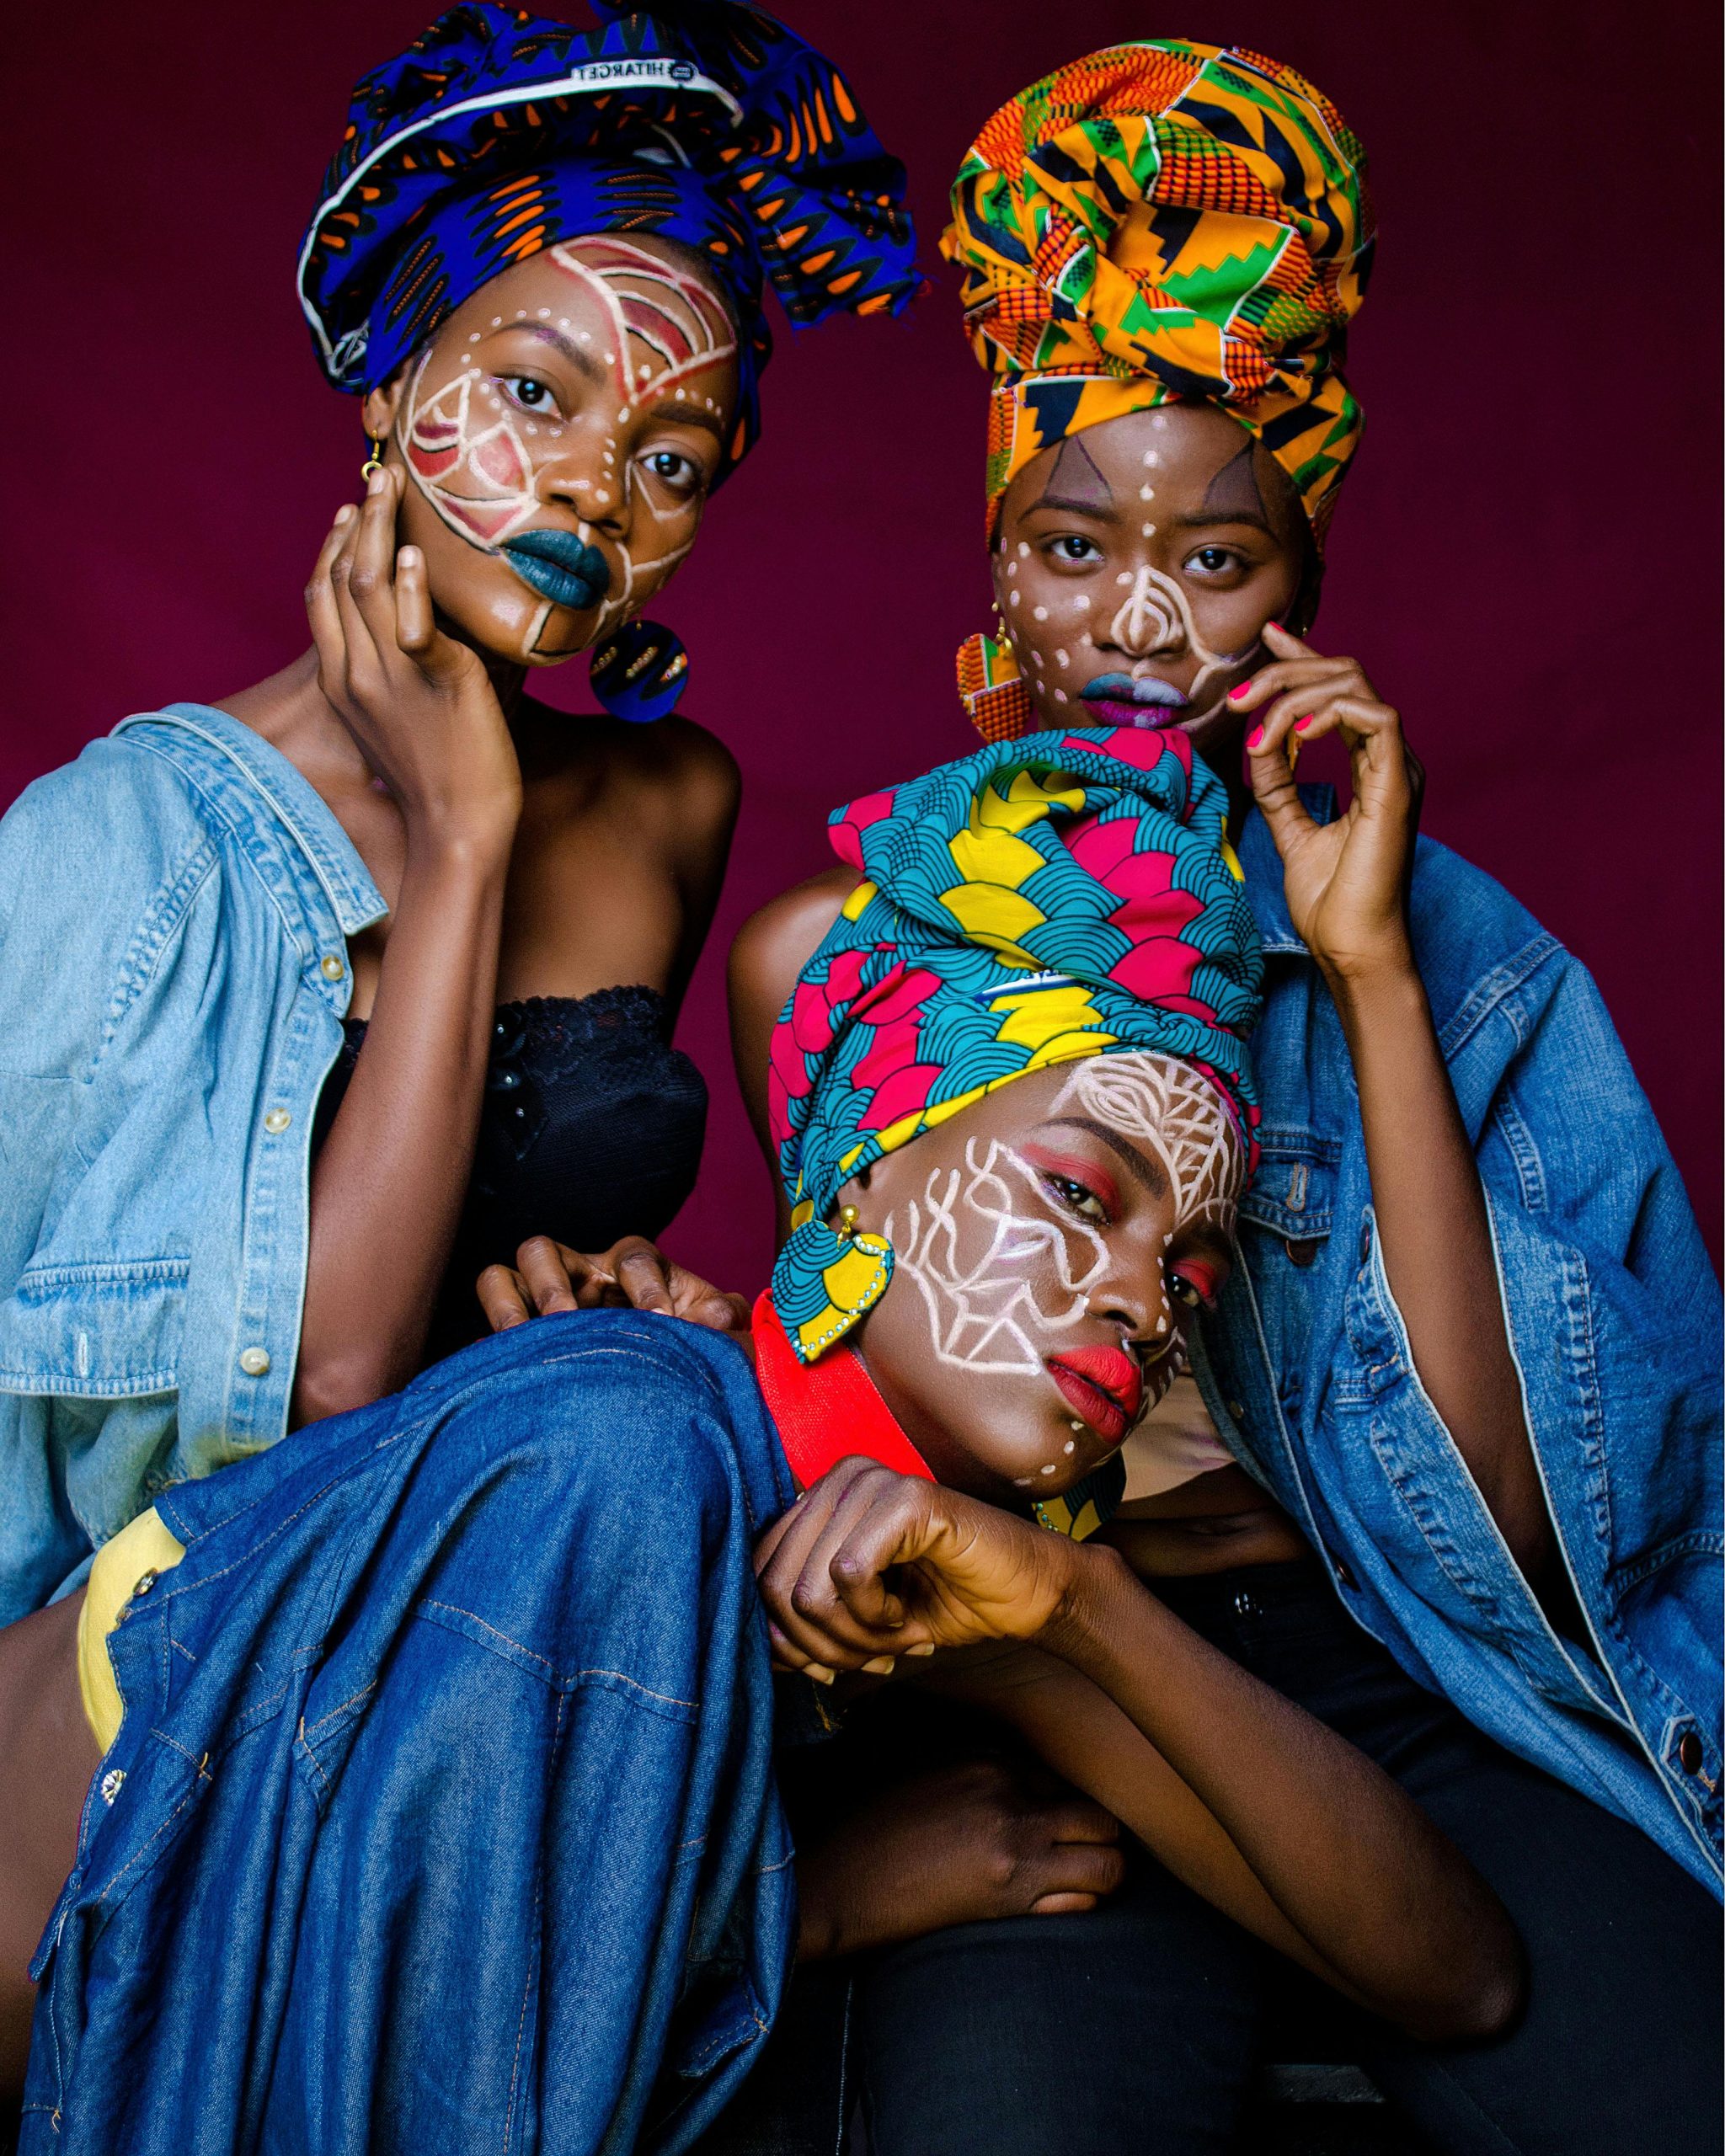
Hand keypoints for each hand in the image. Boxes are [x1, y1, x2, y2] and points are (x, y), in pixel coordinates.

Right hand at [306, 467, 521, 842]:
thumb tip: (414, 635)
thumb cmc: (440, 776)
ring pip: (370, 587)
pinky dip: (412, 588)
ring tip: (395, 489)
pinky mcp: (437, 683)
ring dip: (381, 529)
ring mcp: (393, 677)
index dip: (332, 549)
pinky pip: (414, 627)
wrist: (459, 828)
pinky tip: (416, 556)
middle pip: (342, 579)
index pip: (321, 598)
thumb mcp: (400, 718)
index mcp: (344, 682)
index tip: (349, 512)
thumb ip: (397, 672)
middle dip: (359, 522)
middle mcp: (358, 674)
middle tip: (381, 478)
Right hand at [475, 1234, 750, 1335]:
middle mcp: (583, 1272)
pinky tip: (508, 1360)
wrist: (660, 1373)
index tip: (661, 1325)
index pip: (635, 1259)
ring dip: (513, 1303)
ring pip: (504, 1274)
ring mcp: (546, 1295)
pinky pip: (494, 1304)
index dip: (647, 1289)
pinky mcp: (520, 1325)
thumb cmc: (684, 1338)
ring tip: (528, 1339)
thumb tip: (719, 1318)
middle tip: (571, 1324)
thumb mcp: (709, 1327)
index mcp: (634, 1265)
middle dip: (554, 1287)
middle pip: (546, 1251)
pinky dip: (493, 1329)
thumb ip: (721, 1319)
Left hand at [753, 1458, 1084, 1680]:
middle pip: (776, 1584)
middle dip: (820, 1645)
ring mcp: (874, 1481)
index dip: (787, 1635)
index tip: (832, 1662)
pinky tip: (905, 1614)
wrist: (1030, 1596)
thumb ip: (807, 1626)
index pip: (759, 1570)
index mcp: (824, 1496)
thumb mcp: (860, 1620)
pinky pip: (848, 1573)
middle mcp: (842, 1477)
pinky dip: (874, 1615)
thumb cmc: (947, 1602)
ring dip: (852, 1636)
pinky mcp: (906, 1498)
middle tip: (868, 1655)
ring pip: (808, 1588)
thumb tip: (763, 1651)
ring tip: (892, 1632)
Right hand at [796, 1759, 1123, 1958]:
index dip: (1068, 1804)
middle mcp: (1008, 1796)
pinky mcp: (1008, 1898)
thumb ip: (975, 1769)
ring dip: (1107, 1872)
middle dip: (1103, 1836)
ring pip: (1107, 1860)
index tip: (1066, 1822)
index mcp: (986, 1760)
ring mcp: (1013, 1848)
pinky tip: (1064, 1903)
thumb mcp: (925, 1770)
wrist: (837, 1881)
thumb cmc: (871, 1827)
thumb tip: (1015, 1777)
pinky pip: (1081, 1902)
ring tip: (1091, 1879)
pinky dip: (1083, 1903)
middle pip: (1098, 1814)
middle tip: (1088, 1852)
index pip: (1063, 1778)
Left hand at [1231, 622, 1425, 982]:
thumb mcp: (1288, 827)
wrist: (1350, 947)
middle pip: (1345, 675)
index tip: (1267, 636)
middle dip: (1286, 672)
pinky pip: (1378, 718)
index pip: (1339, 689)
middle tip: (1239, 698)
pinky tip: (1292, 737)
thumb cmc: (1329, 901)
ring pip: (1356, 687)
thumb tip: (1256, 741)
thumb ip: (1277, 783)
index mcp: (1370, 766)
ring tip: (1257, 727)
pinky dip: (1330, 714)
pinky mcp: (1399, 784)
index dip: (1304, 656)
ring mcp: (1398, 769)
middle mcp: (1388, 759)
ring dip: (1296, 695)